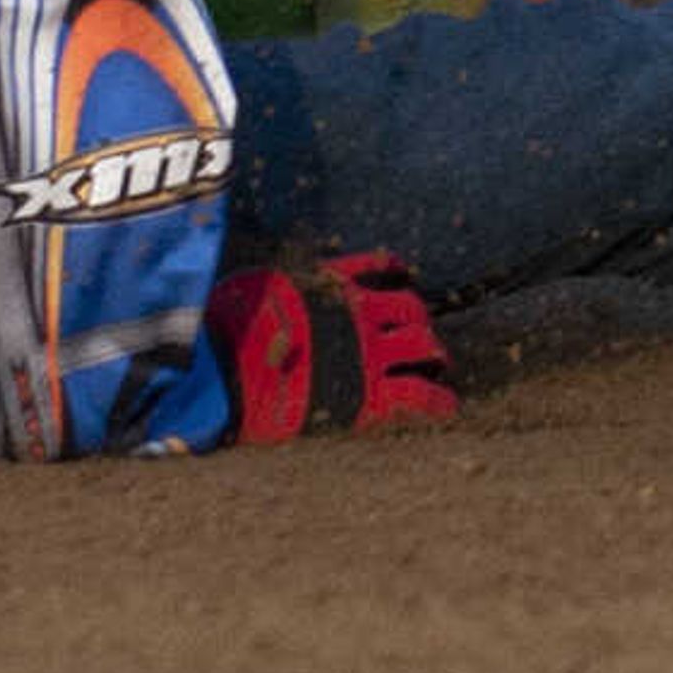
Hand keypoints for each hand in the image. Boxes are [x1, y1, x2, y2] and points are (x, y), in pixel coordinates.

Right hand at [206, 249, 458, 444]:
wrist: (225, 370)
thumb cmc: (226, 330)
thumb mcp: (255, 288)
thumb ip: (281, 290)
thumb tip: (271, 293)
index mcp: (331, 284)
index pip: (382, 267)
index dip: (398, 275)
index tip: (404, 281)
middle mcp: (358, 313)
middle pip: (411, 308)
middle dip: (419, 321)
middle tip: (421, 338)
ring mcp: (367, 354)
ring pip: (423, 344)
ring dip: (434, 353)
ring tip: (438, 365)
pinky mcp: (367, 396)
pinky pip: (418, 395)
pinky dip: (439, 400)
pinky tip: (448, 405)